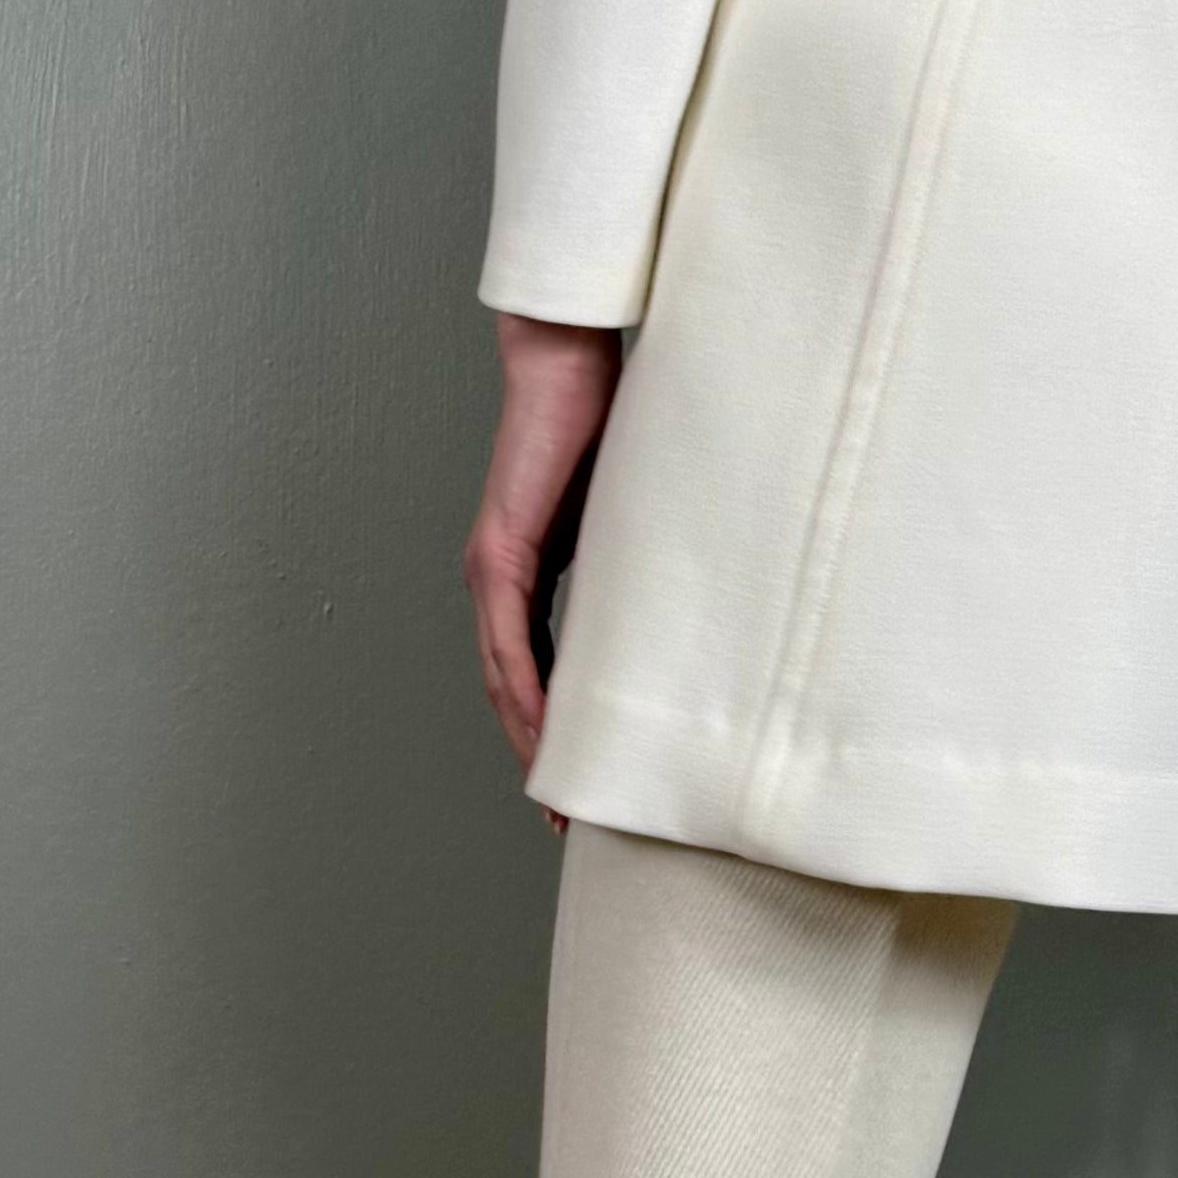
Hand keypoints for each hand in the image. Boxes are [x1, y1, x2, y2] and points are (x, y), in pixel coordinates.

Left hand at [466, 314, 622, 778]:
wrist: (569, 365)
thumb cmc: (607, 423)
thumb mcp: (629, 516)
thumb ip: (637, 561)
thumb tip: (685, 603)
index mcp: (527, 571)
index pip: (533, 667)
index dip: (551, 726)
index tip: (578, 778)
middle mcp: (498, 578)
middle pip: (510, 687)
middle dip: (538, 752)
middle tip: (567, 813)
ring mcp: (491, 568)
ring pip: (501, 675)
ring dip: (528, 736)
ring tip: (556, 790)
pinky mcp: (499, 552)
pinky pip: (508, 639)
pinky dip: (524, 689)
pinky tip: (543, 730)